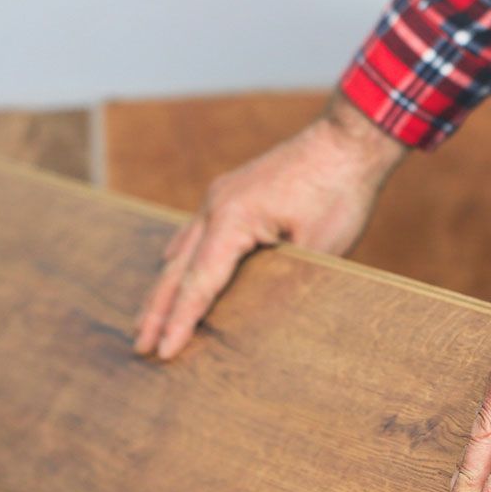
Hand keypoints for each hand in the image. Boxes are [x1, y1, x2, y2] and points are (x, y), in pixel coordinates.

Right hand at [134, 95, 407, 358]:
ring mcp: (221, 196)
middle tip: (140, 347)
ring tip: (147, 321)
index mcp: (232, 220)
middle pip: (177, 270)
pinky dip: (182, 258)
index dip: (180, 322)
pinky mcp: (233, 192)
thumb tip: (259, 311)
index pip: (198, 284)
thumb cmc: (339, 193)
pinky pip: (197, 231)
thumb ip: (282, 280)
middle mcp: (215, 206)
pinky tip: (171, 269)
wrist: (349, 139)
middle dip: (157, 311)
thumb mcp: (317, 250)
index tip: (163, 352)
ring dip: (165, 287)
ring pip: (182, 250)